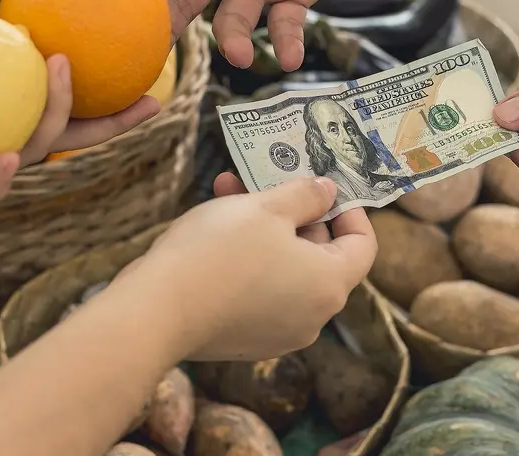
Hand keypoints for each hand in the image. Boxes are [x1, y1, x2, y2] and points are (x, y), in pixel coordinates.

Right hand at [124, 174, 376, 360]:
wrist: (156, 312)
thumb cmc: (219, 252)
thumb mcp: (266, 208)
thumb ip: (305, 195)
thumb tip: (328, 192)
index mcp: (330, 285)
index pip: (362, 246)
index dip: (349, 210)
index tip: (324, 186)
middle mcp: (313, 317)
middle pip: (320, 256)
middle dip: (294, 212)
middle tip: (266, 179)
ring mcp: (278, 333)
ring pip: (285, 270)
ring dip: (265, 230)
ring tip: (228, 192)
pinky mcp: (245, 339)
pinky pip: (260, 291)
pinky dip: (248, 260)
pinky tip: (214, 229)